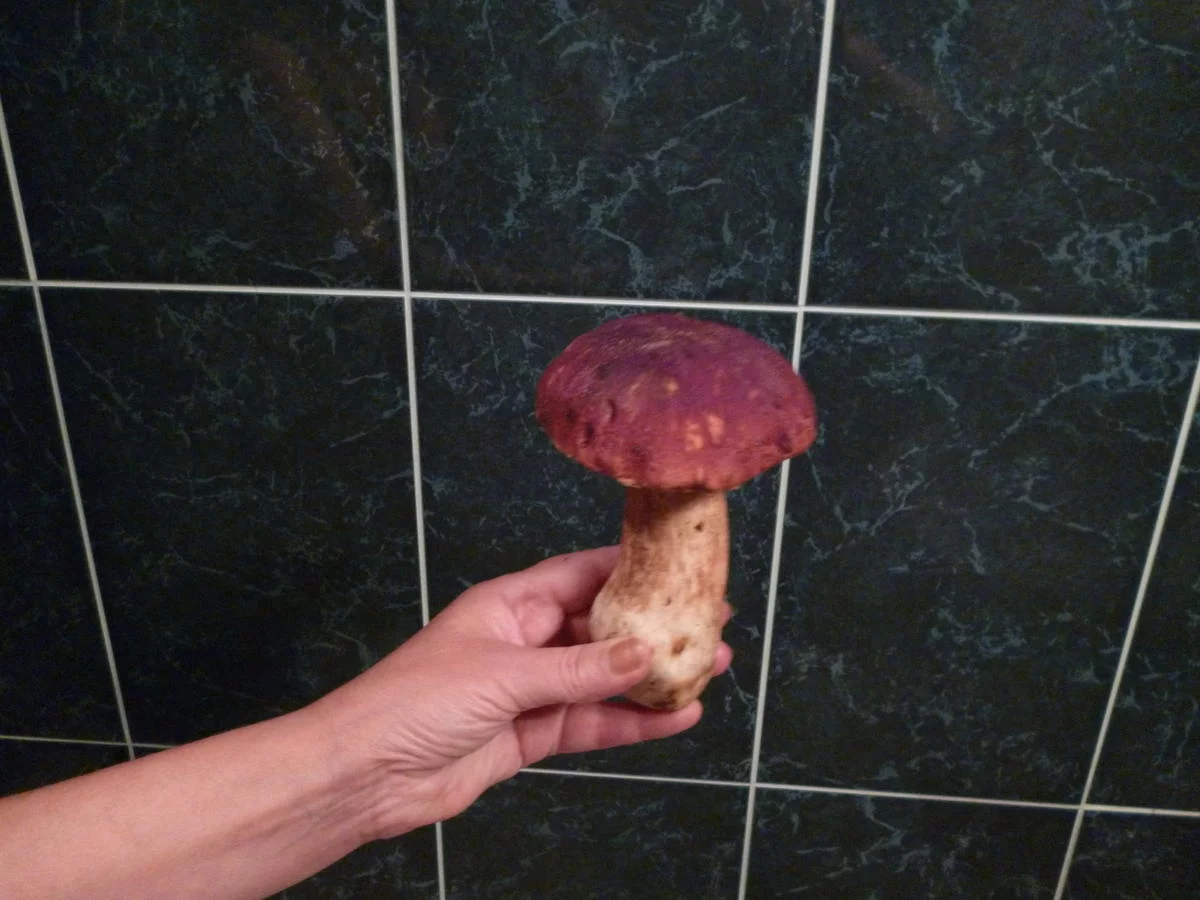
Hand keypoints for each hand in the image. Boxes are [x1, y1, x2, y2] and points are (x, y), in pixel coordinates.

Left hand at [310, 546, 732, 839]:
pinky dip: (632, 723)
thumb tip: (645, 650)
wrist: (368, 774)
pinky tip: (675, 718)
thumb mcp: (504, 674)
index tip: (681, 567)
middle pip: (602, 629)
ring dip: (653, 677)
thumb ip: (579, 668)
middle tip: (710, 625)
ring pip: (604, 679)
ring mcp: (531, 690)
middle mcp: (525, 641)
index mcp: (511, 604)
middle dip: (654, 628)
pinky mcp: (531, 735)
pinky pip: (591, 723)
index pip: (582, 574)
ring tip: (709, 669)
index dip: (631, 569)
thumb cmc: (418, 700)